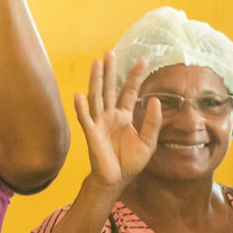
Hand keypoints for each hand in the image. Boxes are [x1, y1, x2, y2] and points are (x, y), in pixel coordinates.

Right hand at [72, 55, 160, 190]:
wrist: (117, 180)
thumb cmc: (131, 162)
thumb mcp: (149, 141)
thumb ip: (152, 122)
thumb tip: (155, 100)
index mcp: (123, 116)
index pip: (129, 91)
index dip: (135, 77)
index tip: (144, 61)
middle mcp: (110, 116)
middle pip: (109, 88)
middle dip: (110, 71)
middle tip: (110, 52)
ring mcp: (99, 123)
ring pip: (96, 97)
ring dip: (95, 81)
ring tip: (96, 64)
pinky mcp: (91, 134)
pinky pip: (85, 119)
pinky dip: (80, 107)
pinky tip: (77, 95)